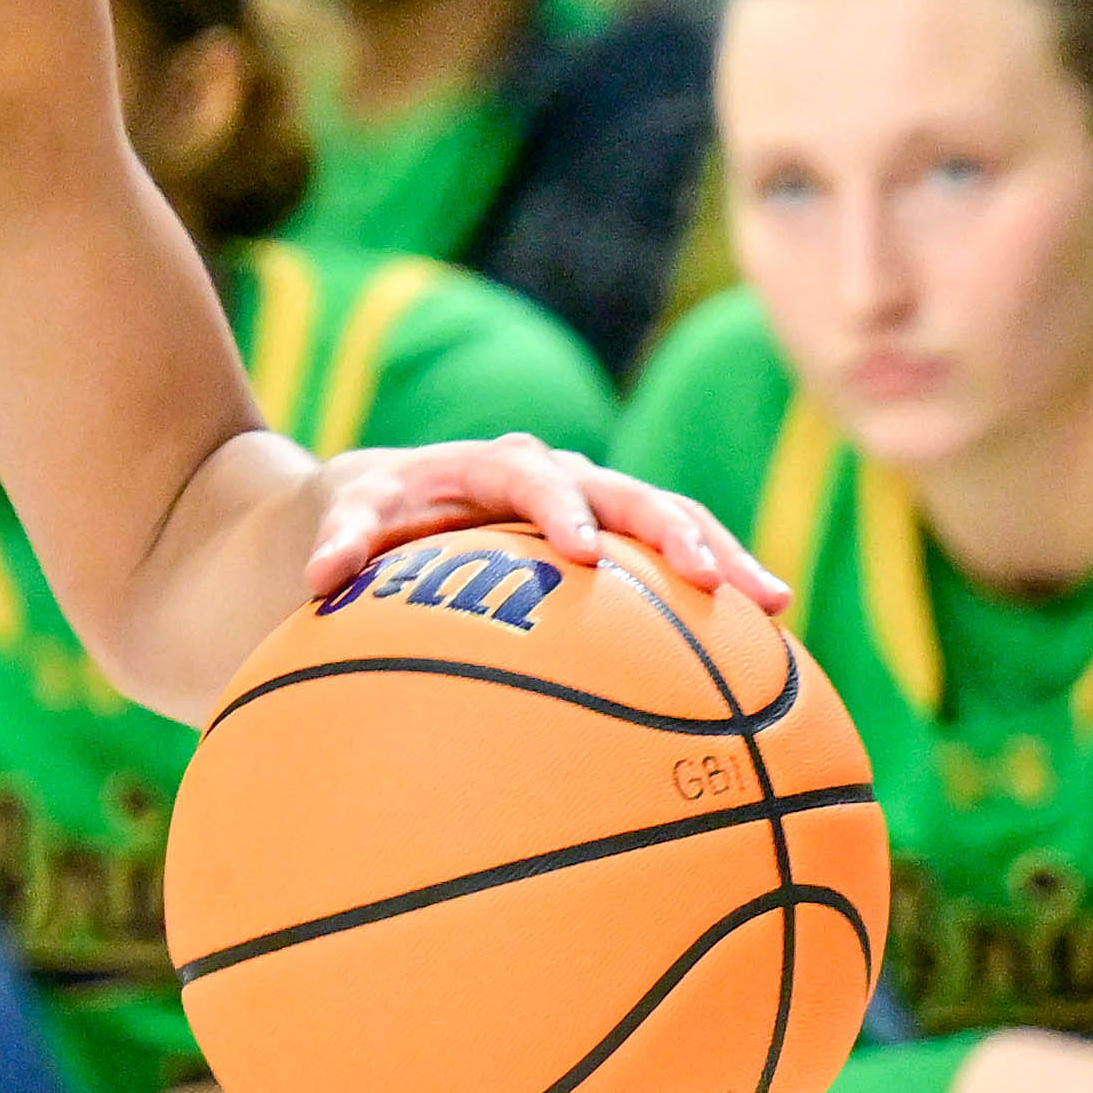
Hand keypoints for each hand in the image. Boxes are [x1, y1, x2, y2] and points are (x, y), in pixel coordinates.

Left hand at [306, 434, 786, 612]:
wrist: (389, 499)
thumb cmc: (367, 511)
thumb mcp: (345, 516)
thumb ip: (340, 539)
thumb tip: (321, 576)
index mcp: (492, 465)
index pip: (532, 479)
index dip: (560, 510)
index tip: (583, 553)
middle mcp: (553, 475)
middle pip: (623, 492)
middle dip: (669, 530)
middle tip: (708, 577)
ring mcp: (591, 502)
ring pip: (666, 516)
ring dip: (716, 553)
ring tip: (770, 601)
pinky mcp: (613, 535)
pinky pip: (670, 555)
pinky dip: (714, 580)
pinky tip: (767, 626)